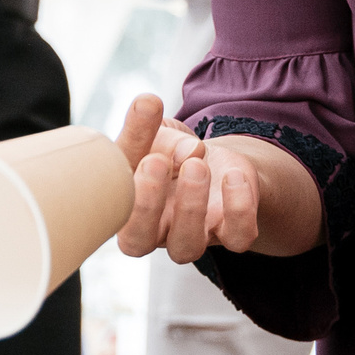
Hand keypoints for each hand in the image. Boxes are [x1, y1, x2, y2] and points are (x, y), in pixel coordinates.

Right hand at [113, 92, 263, 261]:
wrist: (210, 160)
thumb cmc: (169, 151)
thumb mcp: (155, 133)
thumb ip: (148, 126)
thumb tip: (150, 107)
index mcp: (125, 206)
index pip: (116, 209)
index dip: (130, 190)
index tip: (147, 155)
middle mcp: (153, 230)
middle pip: (138, 241)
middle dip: (146, 206)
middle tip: (157, 163)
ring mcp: (191, 236)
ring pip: (186, 246)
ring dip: (191, 206)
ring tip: (196, 163)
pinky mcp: (229, 232)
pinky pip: (236, 237)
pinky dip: (239, 209)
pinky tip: (234, 176)